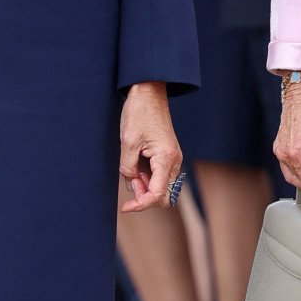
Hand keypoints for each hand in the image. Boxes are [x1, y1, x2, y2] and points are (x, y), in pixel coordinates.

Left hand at [119, 82, 182, 211]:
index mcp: (166, 158)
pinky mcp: (169, 154)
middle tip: (130, 183)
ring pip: (163, 187)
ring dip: (147, 187)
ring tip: (131, 173)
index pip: (157, 194)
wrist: (149, 92)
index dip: (141, 205)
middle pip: (165, 196)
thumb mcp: (127, 142)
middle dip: (146, 197)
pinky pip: (162, 176)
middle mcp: (174, 161)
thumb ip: (128, 168)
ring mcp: (173, 157)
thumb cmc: (139, 113)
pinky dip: (150, 179)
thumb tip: (132, 183)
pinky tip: (137, 170)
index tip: (126, 208)